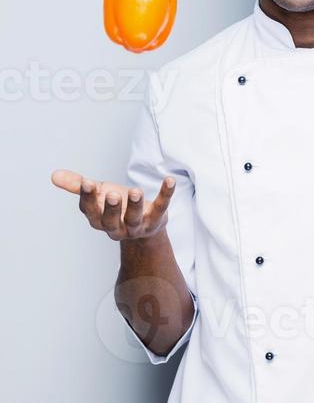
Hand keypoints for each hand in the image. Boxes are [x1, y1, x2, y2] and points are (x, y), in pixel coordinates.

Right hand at [50, 169, 175, 240]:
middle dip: (111, 208)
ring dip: (135, 204)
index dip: (88, 197)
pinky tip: (170, 180)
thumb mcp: (98, 195)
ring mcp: (137, 225)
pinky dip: (166, 194)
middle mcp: (116, 227)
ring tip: (135, 190)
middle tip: (112, 194)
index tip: (87, 182)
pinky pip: (162, 207)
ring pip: (135, 217)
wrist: (144, 223)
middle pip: (111, 221)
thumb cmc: (117, 206)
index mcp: (99, 219)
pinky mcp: (156, 220)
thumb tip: (54, 175)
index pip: (90, 210)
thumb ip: (78, 186)